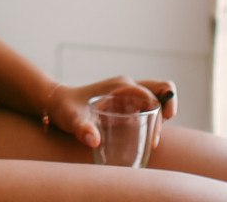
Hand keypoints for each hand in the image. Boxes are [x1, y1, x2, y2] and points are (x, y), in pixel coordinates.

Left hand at [45, 77, 176, 149]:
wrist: (59, 103)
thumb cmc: (66, 110)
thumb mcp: (73, 120)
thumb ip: (82, 129)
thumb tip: (93, 140)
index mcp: (120, 86)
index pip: (153, 95)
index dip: (160, 114)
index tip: (153, 137)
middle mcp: (126, 86)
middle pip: (161, 89)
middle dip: (168, 109)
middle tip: (154, 138)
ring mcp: (127, 92)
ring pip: (158, 95)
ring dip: (162, 114)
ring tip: (152, 137)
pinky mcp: (126, 100)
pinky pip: (150, 103)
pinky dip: (155, 116)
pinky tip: (146, 133)